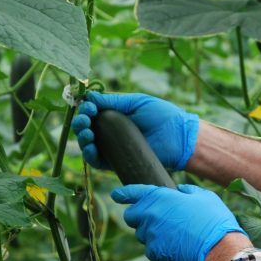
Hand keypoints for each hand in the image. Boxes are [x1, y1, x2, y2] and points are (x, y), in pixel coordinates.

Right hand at [71, 92, 198, 170]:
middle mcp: (111, 132)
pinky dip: (90, 155)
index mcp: (115, 115)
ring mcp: (113, 148)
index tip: (89, 107)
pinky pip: (97, 161)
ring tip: (88, 132)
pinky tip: (91, 146)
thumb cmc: (162, 115)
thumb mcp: (136, 102)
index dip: (86, 109)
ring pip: (88, 145)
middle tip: (84, 120)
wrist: (179, 137)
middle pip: (86, 128)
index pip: (92, 112)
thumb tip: (89, 97)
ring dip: (82, 138)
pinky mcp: (117, 163)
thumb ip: (114, 101)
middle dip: (80, 123)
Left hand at [111, 184, 248, 260]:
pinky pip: (151, 248)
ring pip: (142, 233)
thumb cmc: (213, 219)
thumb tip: (180, 191)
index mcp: (160, 197)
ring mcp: (150, 236)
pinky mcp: (154, 254)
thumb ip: (187, 191)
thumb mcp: (204, 196)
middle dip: (139, 216)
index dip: (123, 193)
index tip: (116, 194)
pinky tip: (176, 245)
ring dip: (151, 232)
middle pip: (131, 216)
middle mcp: (150, 216)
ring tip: (174, 233)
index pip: (134, 193)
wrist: (218, 248)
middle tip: (155, 217)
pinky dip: (159, 246)